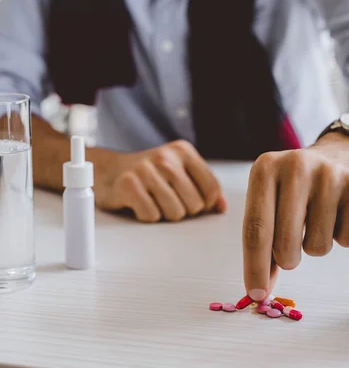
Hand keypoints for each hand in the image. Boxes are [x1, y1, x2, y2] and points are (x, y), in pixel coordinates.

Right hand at [95, 140, 226, 221]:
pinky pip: (152, 217)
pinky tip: (139, 204)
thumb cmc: (149, 175)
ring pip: (175, 213)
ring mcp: (146, 170)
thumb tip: (221, 207)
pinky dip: (146, 217)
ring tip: (153, 201)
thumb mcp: (179, 172)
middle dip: (184, 211)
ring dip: (165, 215)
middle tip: (167, 201)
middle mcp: (166, 158)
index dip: (207, 205)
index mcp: (183, 151)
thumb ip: (203, 187)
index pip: (212, 188)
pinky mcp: (129, 185)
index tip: (193, 203)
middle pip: (195, 205)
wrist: (108, 171)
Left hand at [242, 133, 348, 300]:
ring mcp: (330, 174)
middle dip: (287, 260)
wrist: (344, 153)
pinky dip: (343, 236)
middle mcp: (295, 166)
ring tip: (319, 218)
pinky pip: (347, 240)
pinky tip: (340, 212)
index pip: (255, 229)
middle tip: (291, 250)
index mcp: (264, 168)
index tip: (256, 294)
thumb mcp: (272, 199)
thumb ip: (263, 241)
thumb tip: (259, 289)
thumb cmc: (299, 186)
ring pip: (317, 246)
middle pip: (284, 244)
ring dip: (317, 244)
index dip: (254, 267)